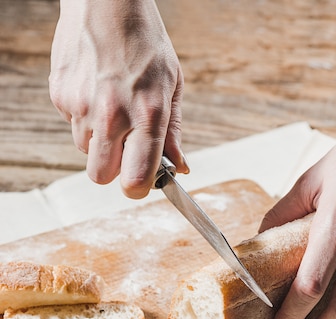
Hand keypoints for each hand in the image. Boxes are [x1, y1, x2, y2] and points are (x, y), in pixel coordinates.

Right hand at [49, 0, 187, 198]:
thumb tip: (179, 168)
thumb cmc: (145, 41)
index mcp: (147, 114)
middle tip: (124, 149)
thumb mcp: (172, 85)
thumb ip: (173, 133)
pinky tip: (95, 91)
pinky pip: (72, 125)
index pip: (136, 179)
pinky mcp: (61, 95)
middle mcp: (112, 115)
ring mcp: (81, 106)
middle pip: (102, 177)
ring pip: (85, 152)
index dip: (138, 188)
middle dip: (114, 170)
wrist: (106, 0)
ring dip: (98, 141)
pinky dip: (83, 118)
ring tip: (111, 107)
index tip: (142, 182)